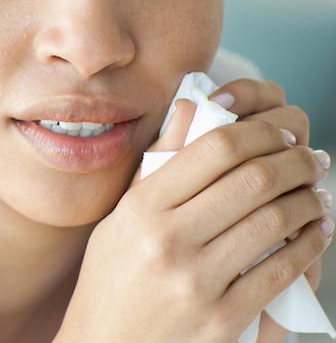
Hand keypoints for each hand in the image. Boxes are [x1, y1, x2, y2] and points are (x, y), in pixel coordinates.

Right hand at [55, 78, 330, 342]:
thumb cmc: (113, 281)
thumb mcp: (119, 220)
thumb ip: (157, 168)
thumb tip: (193, 107)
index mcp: (141, 208)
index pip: (214, 149)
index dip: (259, 132)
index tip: (279, 132)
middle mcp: (168, 240)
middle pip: (253, 179)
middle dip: (295, 160)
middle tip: (311, 156)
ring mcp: (197, 282)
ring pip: (275, 221)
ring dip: (310, 200)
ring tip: (318, 192)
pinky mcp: (223, 319)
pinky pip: (282, 270)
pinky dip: (310, 244)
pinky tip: (317, 231)